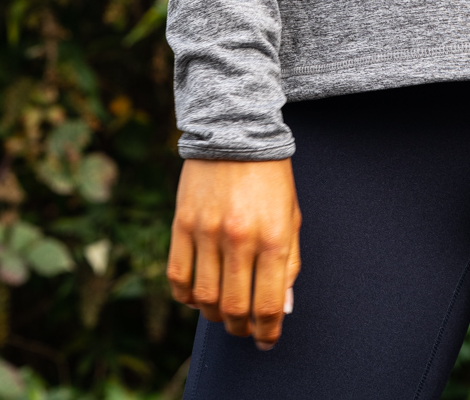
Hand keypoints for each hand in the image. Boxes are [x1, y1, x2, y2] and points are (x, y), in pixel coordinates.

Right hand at [167, 158, 300, 348]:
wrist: (236, 129)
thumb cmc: (270, 175)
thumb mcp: (291, 215)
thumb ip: (289, 263)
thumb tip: (281, 308)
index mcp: (273, 236)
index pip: (268, 304)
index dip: (267, 332)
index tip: (267, 339)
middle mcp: (239, 238)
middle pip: (234, 308)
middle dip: (242, 328)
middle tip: (246, 329)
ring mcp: (207, 232)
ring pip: (205, 299)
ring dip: (215, 316)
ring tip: (223, 312)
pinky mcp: (181, 224)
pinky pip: (177, 277)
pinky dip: (187, 296)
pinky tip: (198, 294)